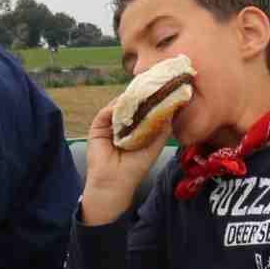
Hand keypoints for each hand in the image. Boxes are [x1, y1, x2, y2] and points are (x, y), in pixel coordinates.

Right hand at [79, 96, 174, 224]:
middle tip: (150, 86)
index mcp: (137, 130)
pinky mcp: (98, 128)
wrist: (115, 182)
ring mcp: (110, 126)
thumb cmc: (136, 167)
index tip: (161, 91)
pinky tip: (123, 106)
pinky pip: (105, 113)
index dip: (151, 102)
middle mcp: (123, 126)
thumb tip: (171, 109)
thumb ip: (163, 128)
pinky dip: (114, 108)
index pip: (144, 111)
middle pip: (131, 106)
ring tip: (138, 94)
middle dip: (139, 97)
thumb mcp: (155, 145)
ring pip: (119, 107)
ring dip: (127, 101)